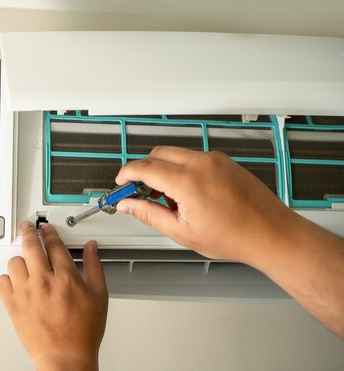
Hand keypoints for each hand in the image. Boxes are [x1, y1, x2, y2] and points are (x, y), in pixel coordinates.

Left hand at [0, 222, 107, 370]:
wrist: (65, 357)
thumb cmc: (83, 332)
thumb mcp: (99, 296)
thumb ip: (94, 267)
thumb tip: (91, 248)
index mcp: (66, 277)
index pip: (54, 244)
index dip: (50, 233)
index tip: (47, 229)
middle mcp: (43, 282)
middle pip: (31, 246)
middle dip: (29, 232)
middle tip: (28, 228)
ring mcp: (26, 293)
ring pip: (15, 262)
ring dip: (20, 259)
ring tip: (25, 262)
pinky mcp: (13, 306)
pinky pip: (2, 283)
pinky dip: (7, 279)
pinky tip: (15, 281)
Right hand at [115, 146, 294, 265]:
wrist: (271, 233)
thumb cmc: (235, 236)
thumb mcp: (182, 232)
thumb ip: (149, 214)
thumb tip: (128, 205)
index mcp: (188, 182)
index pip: (145, 167)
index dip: (127, 174)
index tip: (120, 182)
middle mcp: (201, 163)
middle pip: (157, 154)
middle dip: (143, 170)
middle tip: (139, 192)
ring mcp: (214, 159)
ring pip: (174, 154)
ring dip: (162, 169)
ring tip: (168, 199)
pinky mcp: (223, 161)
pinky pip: (192, 157)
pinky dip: (180, 168)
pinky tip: (186, 193)